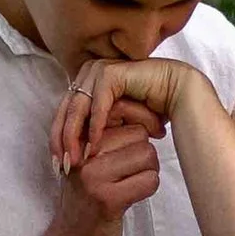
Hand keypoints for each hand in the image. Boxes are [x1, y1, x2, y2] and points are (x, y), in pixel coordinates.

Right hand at [44, 101, 163, 235]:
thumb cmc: (85, 202)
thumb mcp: (88, 164)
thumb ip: (106, 139)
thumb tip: (143, 114)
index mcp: (77, 141)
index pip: (121, 113)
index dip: (139, 126)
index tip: (140, 142)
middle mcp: (83, 155)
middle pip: (138, 134)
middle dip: (144, 153)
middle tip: (133, 171)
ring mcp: (94, 178)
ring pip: (147, 156)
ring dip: (149, 171)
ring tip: (132, 184)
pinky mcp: (108, 200)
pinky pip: (149, 181)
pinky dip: (148, 188)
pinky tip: (133, 197)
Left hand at [50, 59, 190, 173]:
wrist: (176, 93)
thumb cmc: (149, 108)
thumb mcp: (114, 122)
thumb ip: (94, 130)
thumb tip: (74, 151)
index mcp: (85, 81)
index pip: (64, 112)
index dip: (58, 138)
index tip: (58, 163)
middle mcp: (88, 72)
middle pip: (66, 109)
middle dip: (62, 140)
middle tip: (62, 165)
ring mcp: (98, 70)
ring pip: (78, 107)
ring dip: (75, 136)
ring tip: (76, 159)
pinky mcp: (111, 73)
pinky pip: (98, 104)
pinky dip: (95, 126)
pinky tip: (94, 145)